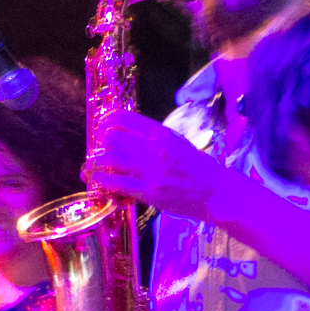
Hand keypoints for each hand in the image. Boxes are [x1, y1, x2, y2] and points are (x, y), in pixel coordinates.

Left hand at [88, 111, 234, 220]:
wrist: (217, 193)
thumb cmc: (199, 168)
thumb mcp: (178, 143)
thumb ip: (154, 138)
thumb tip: (127, 135)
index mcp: (161, 133)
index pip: (122, 117)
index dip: (105, 122)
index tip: (101, 130)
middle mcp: (154, 147)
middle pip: (111, 137)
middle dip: (100, 144)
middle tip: (99, 152)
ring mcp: (151, 170)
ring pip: (108, 158)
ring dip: (95, 163)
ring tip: (92, 167)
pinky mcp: (149, 191)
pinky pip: (116, 183)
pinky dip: (102, 181)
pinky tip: (98, 181)